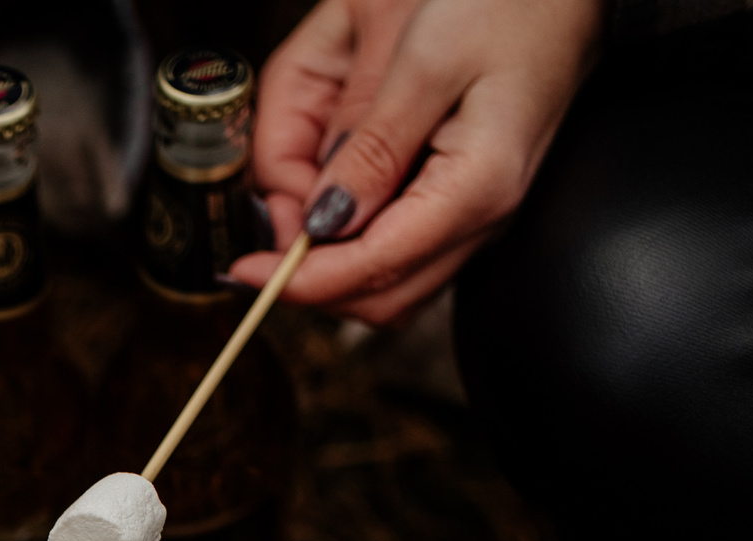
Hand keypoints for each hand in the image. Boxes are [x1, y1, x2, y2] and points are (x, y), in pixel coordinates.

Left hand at [231, 0, 603, 323]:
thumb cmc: (509, 8)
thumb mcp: (425, 65)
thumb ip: (373, 150)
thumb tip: (324, 223)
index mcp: (475, 188)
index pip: (373, 269)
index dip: (299, 280)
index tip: (243, 268)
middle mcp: (483, 218)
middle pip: (382, 299)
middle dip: (312, 284)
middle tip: (260, 244)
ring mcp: (480, 215)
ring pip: (393, 285)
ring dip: (332, 270)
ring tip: (287, 223)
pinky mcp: (470, 201)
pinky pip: (406, 251)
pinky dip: (357, 247)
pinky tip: (330, 209)